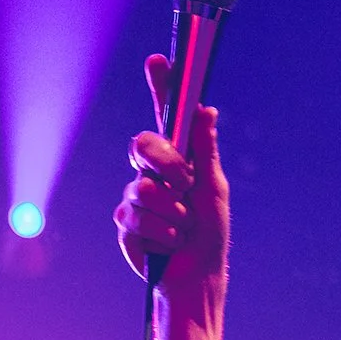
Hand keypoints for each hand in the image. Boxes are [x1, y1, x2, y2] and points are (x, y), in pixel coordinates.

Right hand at [115, 54, 229, 301]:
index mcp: (178, 160)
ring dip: (171, 211)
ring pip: (142, 187)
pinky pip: (135, 216)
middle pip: (142, 145)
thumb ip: (205, 152)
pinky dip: (161, 231)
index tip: (159, 61)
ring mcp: (136, 197)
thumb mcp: (214, 191)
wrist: (196, 277)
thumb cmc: (210, 236)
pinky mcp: (126, 224)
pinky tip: (169, 243)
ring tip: (183, 228)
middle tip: (185, 184)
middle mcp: (152, 173)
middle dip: (166, 164)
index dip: (161, 88)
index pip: (166, 118)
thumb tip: (206, 109)